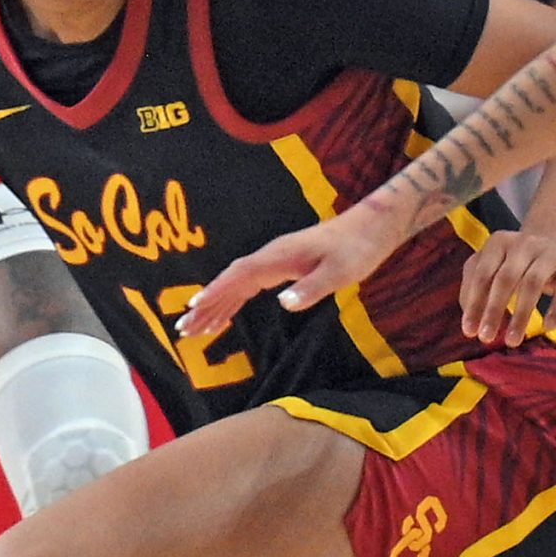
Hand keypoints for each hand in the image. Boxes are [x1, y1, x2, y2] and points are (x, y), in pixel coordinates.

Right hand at [177, 204, 406, 344]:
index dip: (216, 291)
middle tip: (183, 329)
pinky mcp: (283, 265)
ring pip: (237, 283)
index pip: (240, 276)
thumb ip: (311, 289)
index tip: (193, 307)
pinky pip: (249, 284)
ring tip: (195, 328)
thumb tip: (282, 304)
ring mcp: (276, 260)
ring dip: (215, 305)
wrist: (372, 227)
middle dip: (206, 305)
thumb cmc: (358, 250)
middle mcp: (272, 256)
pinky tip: (224, 314)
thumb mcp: (340, 272)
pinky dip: (233, 299)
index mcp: (280, 257)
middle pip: (230, 281)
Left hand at [459, 228, 555, 345]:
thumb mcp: (496, 267)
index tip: (469, 331)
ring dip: (521, 315)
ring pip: (532, 284)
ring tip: (512, 341)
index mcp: (499, 243)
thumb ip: (477, 287)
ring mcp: (549, 254)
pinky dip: (555, 309)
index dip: (474, 303)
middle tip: (486, 338)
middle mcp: (523, 244)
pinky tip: (547, 327)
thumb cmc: (520, 263)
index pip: (482, 274)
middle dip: (494, 310)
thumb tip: (469, 319)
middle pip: (505, 278)